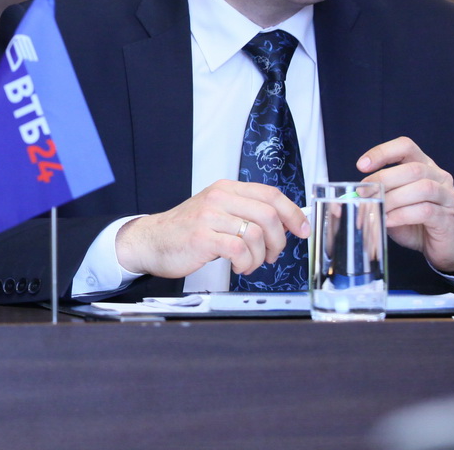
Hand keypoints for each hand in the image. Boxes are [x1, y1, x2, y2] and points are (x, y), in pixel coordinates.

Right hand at [114, 180, 309, 279]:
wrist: (151, 241)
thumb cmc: (187, 231)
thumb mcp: (216, 211)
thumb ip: (244, 212)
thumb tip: (283, 222)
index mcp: (226, 188)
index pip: (270, 194)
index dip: (293, 213)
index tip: (302, 229)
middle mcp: (219, 197)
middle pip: (268, 215)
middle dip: (279, 241)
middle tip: (272, 255)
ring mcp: (209, 216)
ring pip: (256, 234)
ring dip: (260, 257)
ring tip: (250, 263)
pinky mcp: (202, 237)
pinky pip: (239, 250)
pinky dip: (246, 263)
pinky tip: (238, 266)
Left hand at [357, 136, 453, 272]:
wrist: (447, 246)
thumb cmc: (418, 221)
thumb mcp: (396, 204)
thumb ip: (381, 195)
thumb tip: (354, 195)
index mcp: (425, 166)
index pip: (406, 146)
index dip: (383, 152)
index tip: (362, 165)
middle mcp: (439, 177)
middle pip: (413, 168)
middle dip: (383, 179)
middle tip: (364, 193)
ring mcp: (447, 197)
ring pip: (422, 188)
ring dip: (393, 198)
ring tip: (376, 209)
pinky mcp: (448, 218)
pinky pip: (426, 211)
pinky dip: (402, 215)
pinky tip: (388, 220)